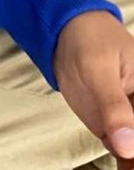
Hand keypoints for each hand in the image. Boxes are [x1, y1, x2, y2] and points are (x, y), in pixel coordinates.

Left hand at [52, 10, 133, 168]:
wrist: (64, 34)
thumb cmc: (89, 41)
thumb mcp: (99, 70)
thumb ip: (114, 107)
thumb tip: (128, 146)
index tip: (132, 153)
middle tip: (127, 162)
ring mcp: (131, 119)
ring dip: (132, 162)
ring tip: (124, 166)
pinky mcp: (115, 128)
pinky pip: (125, 153)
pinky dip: (125, 163)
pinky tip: (121, 167)